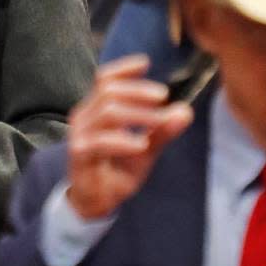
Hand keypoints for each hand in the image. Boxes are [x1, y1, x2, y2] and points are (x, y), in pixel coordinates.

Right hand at [67, 55, 193, 220]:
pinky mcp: (80, 154)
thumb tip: (185, 111)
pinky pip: (101, 141)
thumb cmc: (116, 169)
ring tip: (160, 120)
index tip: (146, 63)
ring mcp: (80, 134)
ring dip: (137, 114)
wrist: (95, 201)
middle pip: (109, 90)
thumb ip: (162, 130)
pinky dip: (124, 141)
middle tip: (164, 97)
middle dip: (138, 91)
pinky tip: (141, 145)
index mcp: (97, 109)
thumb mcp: (145, 150)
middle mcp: (84, 116)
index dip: (124, 68)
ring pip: (108, 112)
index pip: (105, 79)